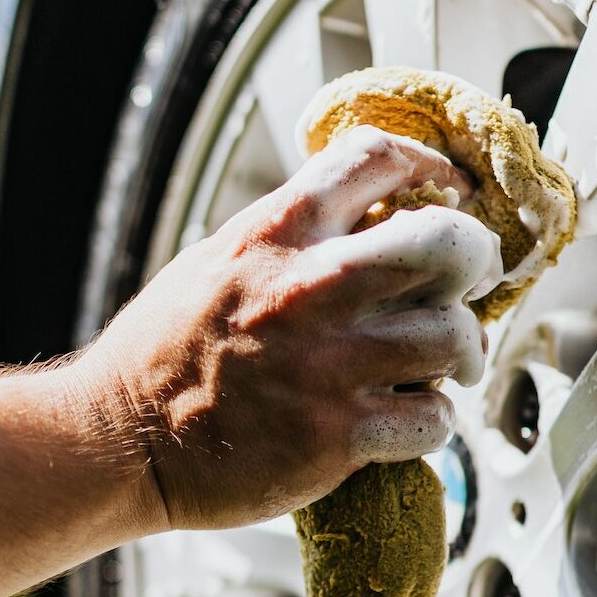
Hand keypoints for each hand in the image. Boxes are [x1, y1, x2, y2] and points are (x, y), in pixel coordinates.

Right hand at [73, 126, 501, 530]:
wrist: (119, 440)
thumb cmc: (165, 351)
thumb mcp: (219, 259)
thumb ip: (294, 235)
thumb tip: (372, 215)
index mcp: (275, 233)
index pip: (376, 157)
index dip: (430, 166)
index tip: (449, 189)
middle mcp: (307, 288)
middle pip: (447, 243)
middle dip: (478, 259)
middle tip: (474, 282)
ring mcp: (327, 364)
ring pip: (454, 336)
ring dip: (466, 352)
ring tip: (450, 366)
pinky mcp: (335, 436)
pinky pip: (432, 419)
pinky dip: (434, 421)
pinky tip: (412, 418)